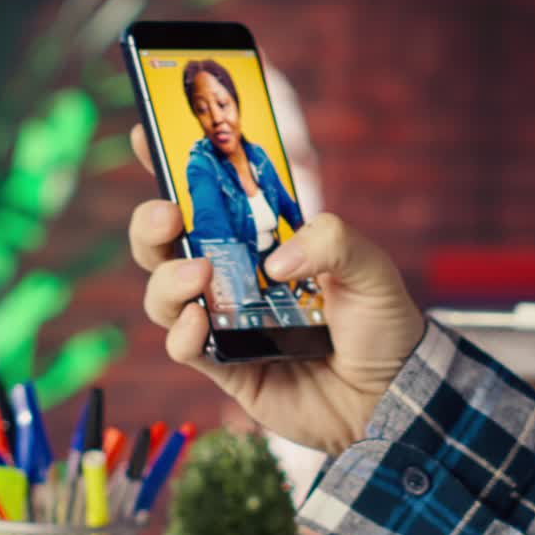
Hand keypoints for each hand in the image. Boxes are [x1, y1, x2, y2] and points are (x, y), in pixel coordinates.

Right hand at [129, 125, 424, 454]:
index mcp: (262, 241)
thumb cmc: (381, 325)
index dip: (173, 165)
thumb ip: (332, 241)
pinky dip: (181, 335)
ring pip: (163, 294)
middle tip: (167, 215)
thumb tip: (274, 261)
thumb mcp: (370, 267)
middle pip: (166, 244)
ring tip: (198, 277)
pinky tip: (199, 325)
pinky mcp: (224, 367)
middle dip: (151, 224)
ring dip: (166, 280)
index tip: (144, 134)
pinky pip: (183, 348)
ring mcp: (224, 321)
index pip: (210, 197)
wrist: (390, 399)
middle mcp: (233, 276)